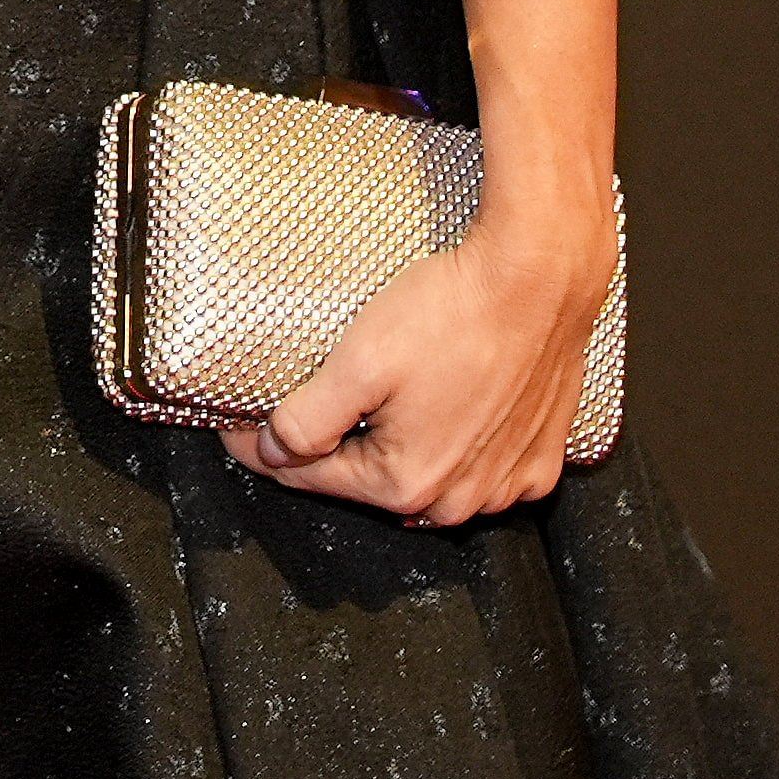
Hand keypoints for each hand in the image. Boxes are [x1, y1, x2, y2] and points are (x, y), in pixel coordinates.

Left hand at [228, 203, 608, 526]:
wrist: (541, 279)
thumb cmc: (455, 313)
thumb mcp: (358, 362)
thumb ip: (308, 419)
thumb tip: (274, 451)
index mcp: (405, 482)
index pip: (310, 476)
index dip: (265, 447)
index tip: (237, 424)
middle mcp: (459, 499)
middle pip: (368, 481)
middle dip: (331, 450)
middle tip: (302, 406)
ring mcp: (505, 483)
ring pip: (426, 479)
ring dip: (395, 450)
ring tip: (375, 402)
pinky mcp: (539, 457)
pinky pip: (483, 470)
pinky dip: (458, 450)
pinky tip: (442, 413)